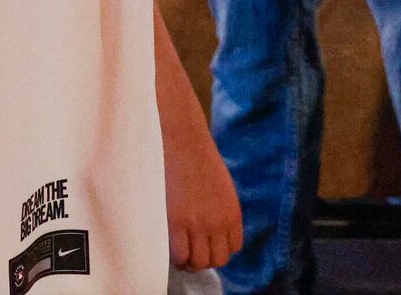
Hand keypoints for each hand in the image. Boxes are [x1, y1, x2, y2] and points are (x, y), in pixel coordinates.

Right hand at [163, 114, 242, 272]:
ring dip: (189, 261)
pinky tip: (168, 246)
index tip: (204, 244)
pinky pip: (180, 253)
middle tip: (189, 252)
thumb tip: (210, 224)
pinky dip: (175, 256)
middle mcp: (219, 224)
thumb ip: (220, 208)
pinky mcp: (177, 221)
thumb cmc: (197, 156)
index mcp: (232, 214)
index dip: (217, 248)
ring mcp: (198, 224)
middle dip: (203, 259)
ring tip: (178, 252)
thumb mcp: (221, 186)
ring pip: (199, 261)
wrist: (182, 139)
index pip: (231, 248)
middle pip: (217, 259)